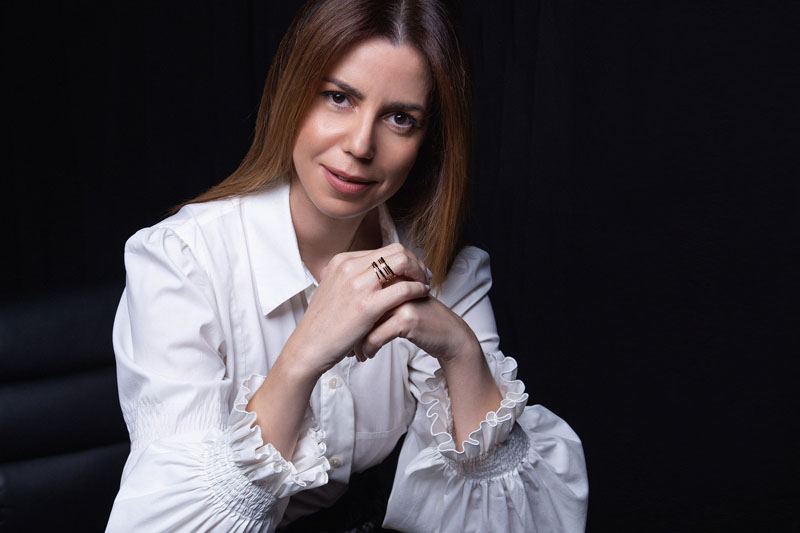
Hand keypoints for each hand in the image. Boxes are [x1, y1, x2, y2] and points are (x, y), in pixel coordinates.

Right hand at [285, 242, 430, 377]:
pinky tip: (421, 296)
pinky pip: (403, 288)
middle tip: (423, 276)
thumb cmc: (323, 324)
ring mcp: (358, 285)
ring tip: (424, 285)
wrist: (308, 347)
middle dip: (415, 262)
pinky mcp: (367, 305)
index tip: (413, 272)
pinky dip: (417, 289)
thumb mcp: (332, 289)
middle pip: (396, 250)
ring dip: (419, 273)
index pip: (384, 249)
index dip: (404, 259)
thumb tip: (370, 272)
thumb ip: (350, 277)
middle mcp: (349, 267)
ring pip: (402, 262)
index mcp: (342, 261)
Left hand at [354, 291, 481, 363]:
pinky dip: (368, 349)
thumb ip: (376, 298)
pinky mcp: (406, 318)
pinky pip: (375, 336)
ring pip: (363, 322)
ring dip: (356, 342)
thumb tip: (343, 304)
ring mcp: (400, 299)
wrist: (449, 334)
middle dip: (348, 328)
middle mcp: (393, 284)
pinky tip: (367, 355)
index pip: (356, 291)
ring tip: (355, 353)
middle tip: (345, 345)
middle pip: (357, 305)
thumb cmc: (421, 320)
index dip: (346, 312)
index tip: (343, 331)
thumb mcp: (397, 302)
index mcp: (388, 277)